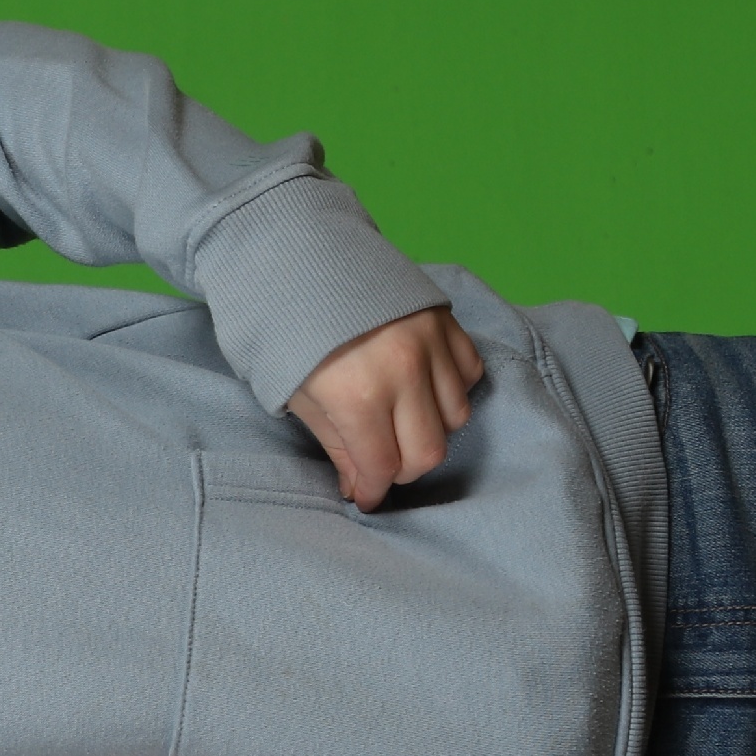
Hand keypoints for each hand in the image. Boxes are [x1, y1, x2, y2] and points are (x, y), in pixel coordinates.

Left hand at [285, 305, 486, 510]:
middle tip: (382, 466)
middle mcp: (403, 372)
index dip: (373, 491)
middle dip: (403, 470)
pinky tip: (424, 389)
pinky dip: (451, 390)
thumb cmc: (287, 332)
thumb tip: (359, 484)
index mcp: (357, 396)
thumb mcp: (297, 397)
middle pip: (428, 452)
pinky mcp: (446, 321)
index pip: (383, 468)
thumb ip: (336, 445)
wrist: (300, 259)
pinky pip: (469, 374)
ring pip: (456, 417)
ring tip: (401, 424)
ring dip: (431, 431)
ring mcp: (430, 344)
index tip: (366, 496)